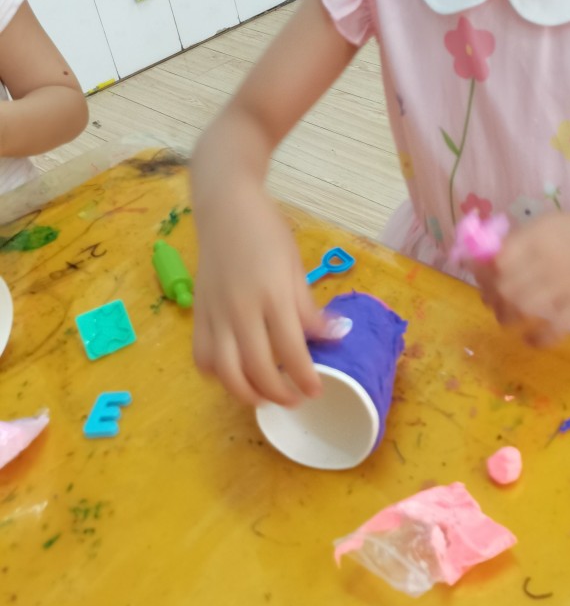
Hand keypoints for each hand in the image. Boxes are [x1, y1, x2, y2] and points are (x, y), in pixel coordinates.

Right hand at [193, 183, 332, 406]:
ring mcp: (215, 313)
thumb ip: (309, 307)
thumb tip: (336, 335)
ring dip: (246, 393)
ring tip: (265, 396)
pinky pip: (201, 356)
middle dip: (279, 393)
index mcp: (272, 295)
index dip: (305, 377)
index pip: (291, 350)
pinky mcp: (197, 313)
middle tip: (295, 399)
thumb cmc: (267, 231)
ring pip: (225, 371)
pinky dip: (217, 374)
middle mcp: (241, 309)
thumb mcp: (296, 266)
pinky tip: (234, 373)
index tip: (317, 390)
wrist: (225, 207)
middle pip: (257, 369)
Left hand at [472, 211, 569, 341]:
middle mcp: (548, 259)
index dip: (481, 272)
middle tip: (491, 301)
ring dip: (507, 318)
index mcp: (537, 235)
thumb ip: (520, 240)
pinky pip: (555, 328)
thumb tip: (487, 261)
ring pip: (524, 308)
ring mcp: (566, 283)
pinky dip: (538, 339)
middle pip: (506, 287)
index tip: (479, 277)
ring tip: (507, 319)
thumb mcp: (548, 224)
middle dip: (491, 298)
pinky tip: (530, 339)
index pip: (498, 259)